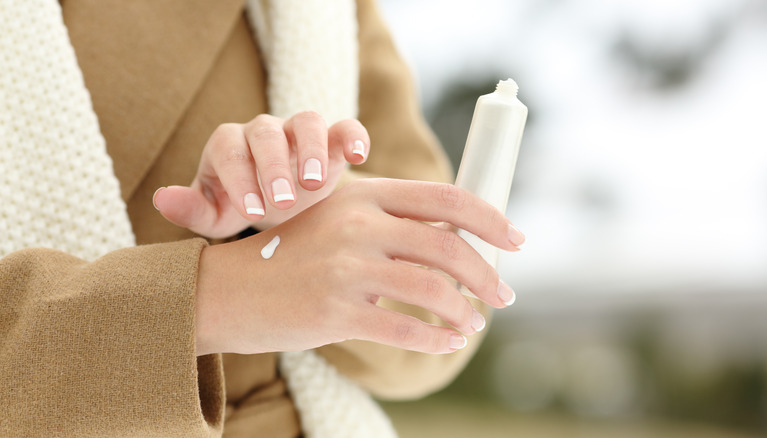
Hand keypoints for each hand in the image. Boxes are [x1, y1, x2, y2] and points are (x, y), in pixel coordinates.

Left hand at [153, 112, 369, 237]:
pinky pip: (345, 127)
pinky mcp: (333, 138)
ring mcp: (299, 131)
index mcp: (229, 146)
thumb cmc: (245, 206)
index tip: (251, 212)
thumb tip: (161, 198)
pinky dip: (353, 136)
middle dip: (273, 165)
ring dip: (310, 147)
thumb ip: (191, 209)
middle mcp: (264, 131)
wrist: (284, 204)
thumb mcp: (217, 215)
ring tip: (313, 182)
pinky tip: (358, 157)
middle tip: (282, 200)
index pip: (229, 151)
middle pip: (266, 133)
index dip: (239, 178)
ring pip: (307, 120)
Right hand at [194, 178, 525, 355]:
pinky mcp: (336, 311)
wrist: (232, 287)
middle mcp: (359, 224)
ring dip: (466, 311)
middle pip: (448, 246)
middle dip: (487, 275)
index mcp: (365, 193)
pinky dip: (437, 339)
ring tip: (474, 323)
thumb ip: (393, 220)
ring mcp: (347, 268)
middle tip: (503, 295)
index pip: (446, 198)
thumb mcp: (340, 218)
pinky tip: (447, 342)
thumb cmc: (294, 252)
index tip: (516, 239)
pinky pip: (406, 329)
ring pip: (433, 291)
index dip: (491, 218)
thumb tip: (459, 239)